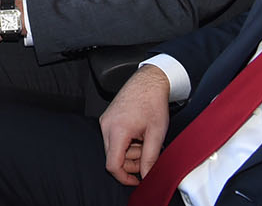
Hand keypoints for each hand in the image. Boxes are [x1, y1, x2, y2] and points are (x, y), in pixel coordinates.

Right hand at [98, 64, 171, 185]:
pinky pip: (114, 139)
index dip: (124, 177)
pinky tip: (139, 134)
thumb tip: (146, 176)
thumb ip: (150, 158)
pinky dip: (127, 142)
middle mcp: (106, 126)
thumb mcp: (156, 134)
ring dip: (130, 152)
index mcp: (117, 130)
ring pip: (114, 149)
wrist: (148, 82)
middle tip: (148, 156)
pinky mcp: (107, 119)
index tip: (137, 180)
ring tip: (146, 141)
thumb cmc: (152, 102)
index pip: (112, 165)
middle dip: (131, 162)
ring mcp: (105, 122)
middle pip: (113, 158)